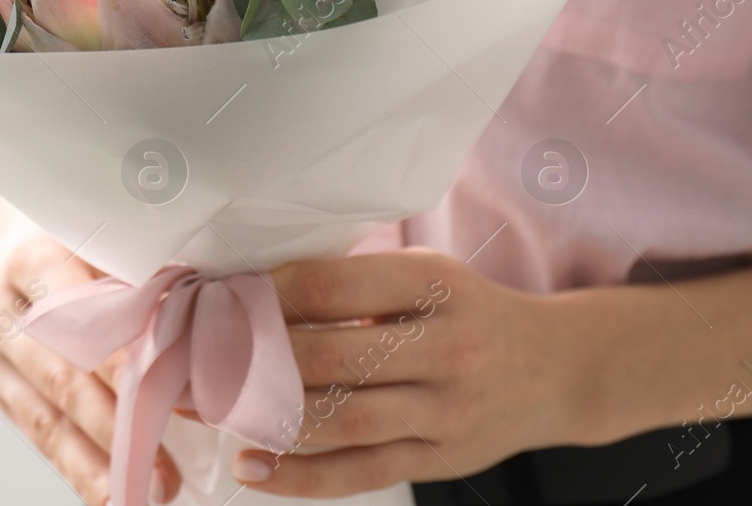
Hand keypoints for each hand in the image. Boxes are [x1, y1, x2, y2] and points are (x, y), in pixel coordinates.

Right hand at [0, 175, 181, 504]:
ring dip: (90, 462)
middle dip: (113, 431)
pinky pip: (32, 428)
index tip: (161, 403)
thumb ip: (145, 275)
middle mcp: (2, 305)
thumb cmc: (79, 232)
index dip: (120, 365)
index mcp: (33, 257)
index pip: (81, 320)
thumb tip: (202, 337)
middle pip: (59, 378)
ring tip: (130, 496)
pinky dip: (70, 463)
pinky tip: (103, 489)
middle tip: (159, 472)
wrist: (15, 227)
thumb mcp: (109, 233)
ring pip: (40, 415)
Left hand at [230, 248, 589, 497]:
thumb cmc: (465, 311)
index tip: (220, 294)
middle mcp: (447, 348)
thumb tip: (250, 285)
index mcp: (435, 285)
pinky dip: (300, 478)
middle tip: (195, 355)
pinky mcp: (438, 460)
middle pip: (332, 357)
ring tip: (207, 407)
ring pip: (342, 420)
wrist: (556, 370)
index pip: (333, 287)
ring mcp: (446, 412)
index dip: (267, 292)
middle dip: (253, 358)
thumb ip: (353, 280)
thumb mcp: (424, 273)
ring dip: (265, 417)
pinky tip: (252, 468)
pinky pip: (361, 473)